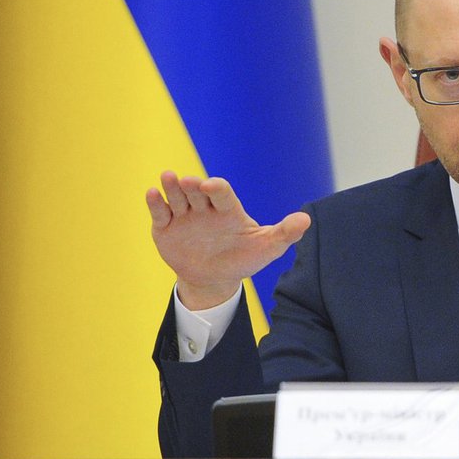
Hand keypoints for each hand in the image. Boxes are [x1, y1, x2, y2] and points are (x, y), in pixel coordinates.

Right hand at [146, 171, 310, 309]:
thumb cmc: (243, 259)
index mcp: (228, 209)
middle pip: (197, 192)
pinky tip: (152, 193)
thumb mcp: (266, 248)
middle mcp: (205, 207)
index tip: (211, 186)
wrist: (215, 280)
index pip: (222, 193)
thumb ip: (284, 233)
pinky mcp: (165, 228)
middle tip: (188, 181)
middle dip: (192, 186)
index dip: (217, 188)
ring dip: (171, 187)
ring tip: (167, 178)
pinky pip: (160, 213)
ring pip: (177, 197)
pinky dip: (155, 203)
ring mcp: (184, 216)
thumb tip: (306, 220)